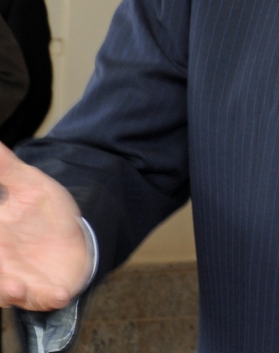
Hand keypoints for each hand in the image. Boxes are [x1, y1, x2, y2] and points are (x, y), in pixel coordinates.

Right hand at [0, 144, 90, 309]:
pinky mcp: (46, 291)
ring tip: (15, 289)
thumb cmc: (48, 214)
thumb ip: (6, 169)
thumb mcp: (29, 186)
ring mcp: (22, 280)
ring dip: (8, 291)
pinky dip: (47, 298)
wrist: (81, 234)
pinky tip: (57, 293)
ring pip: (7, 291)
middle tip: (6, 279)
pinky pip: (43, 299)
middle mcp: (1, 262)